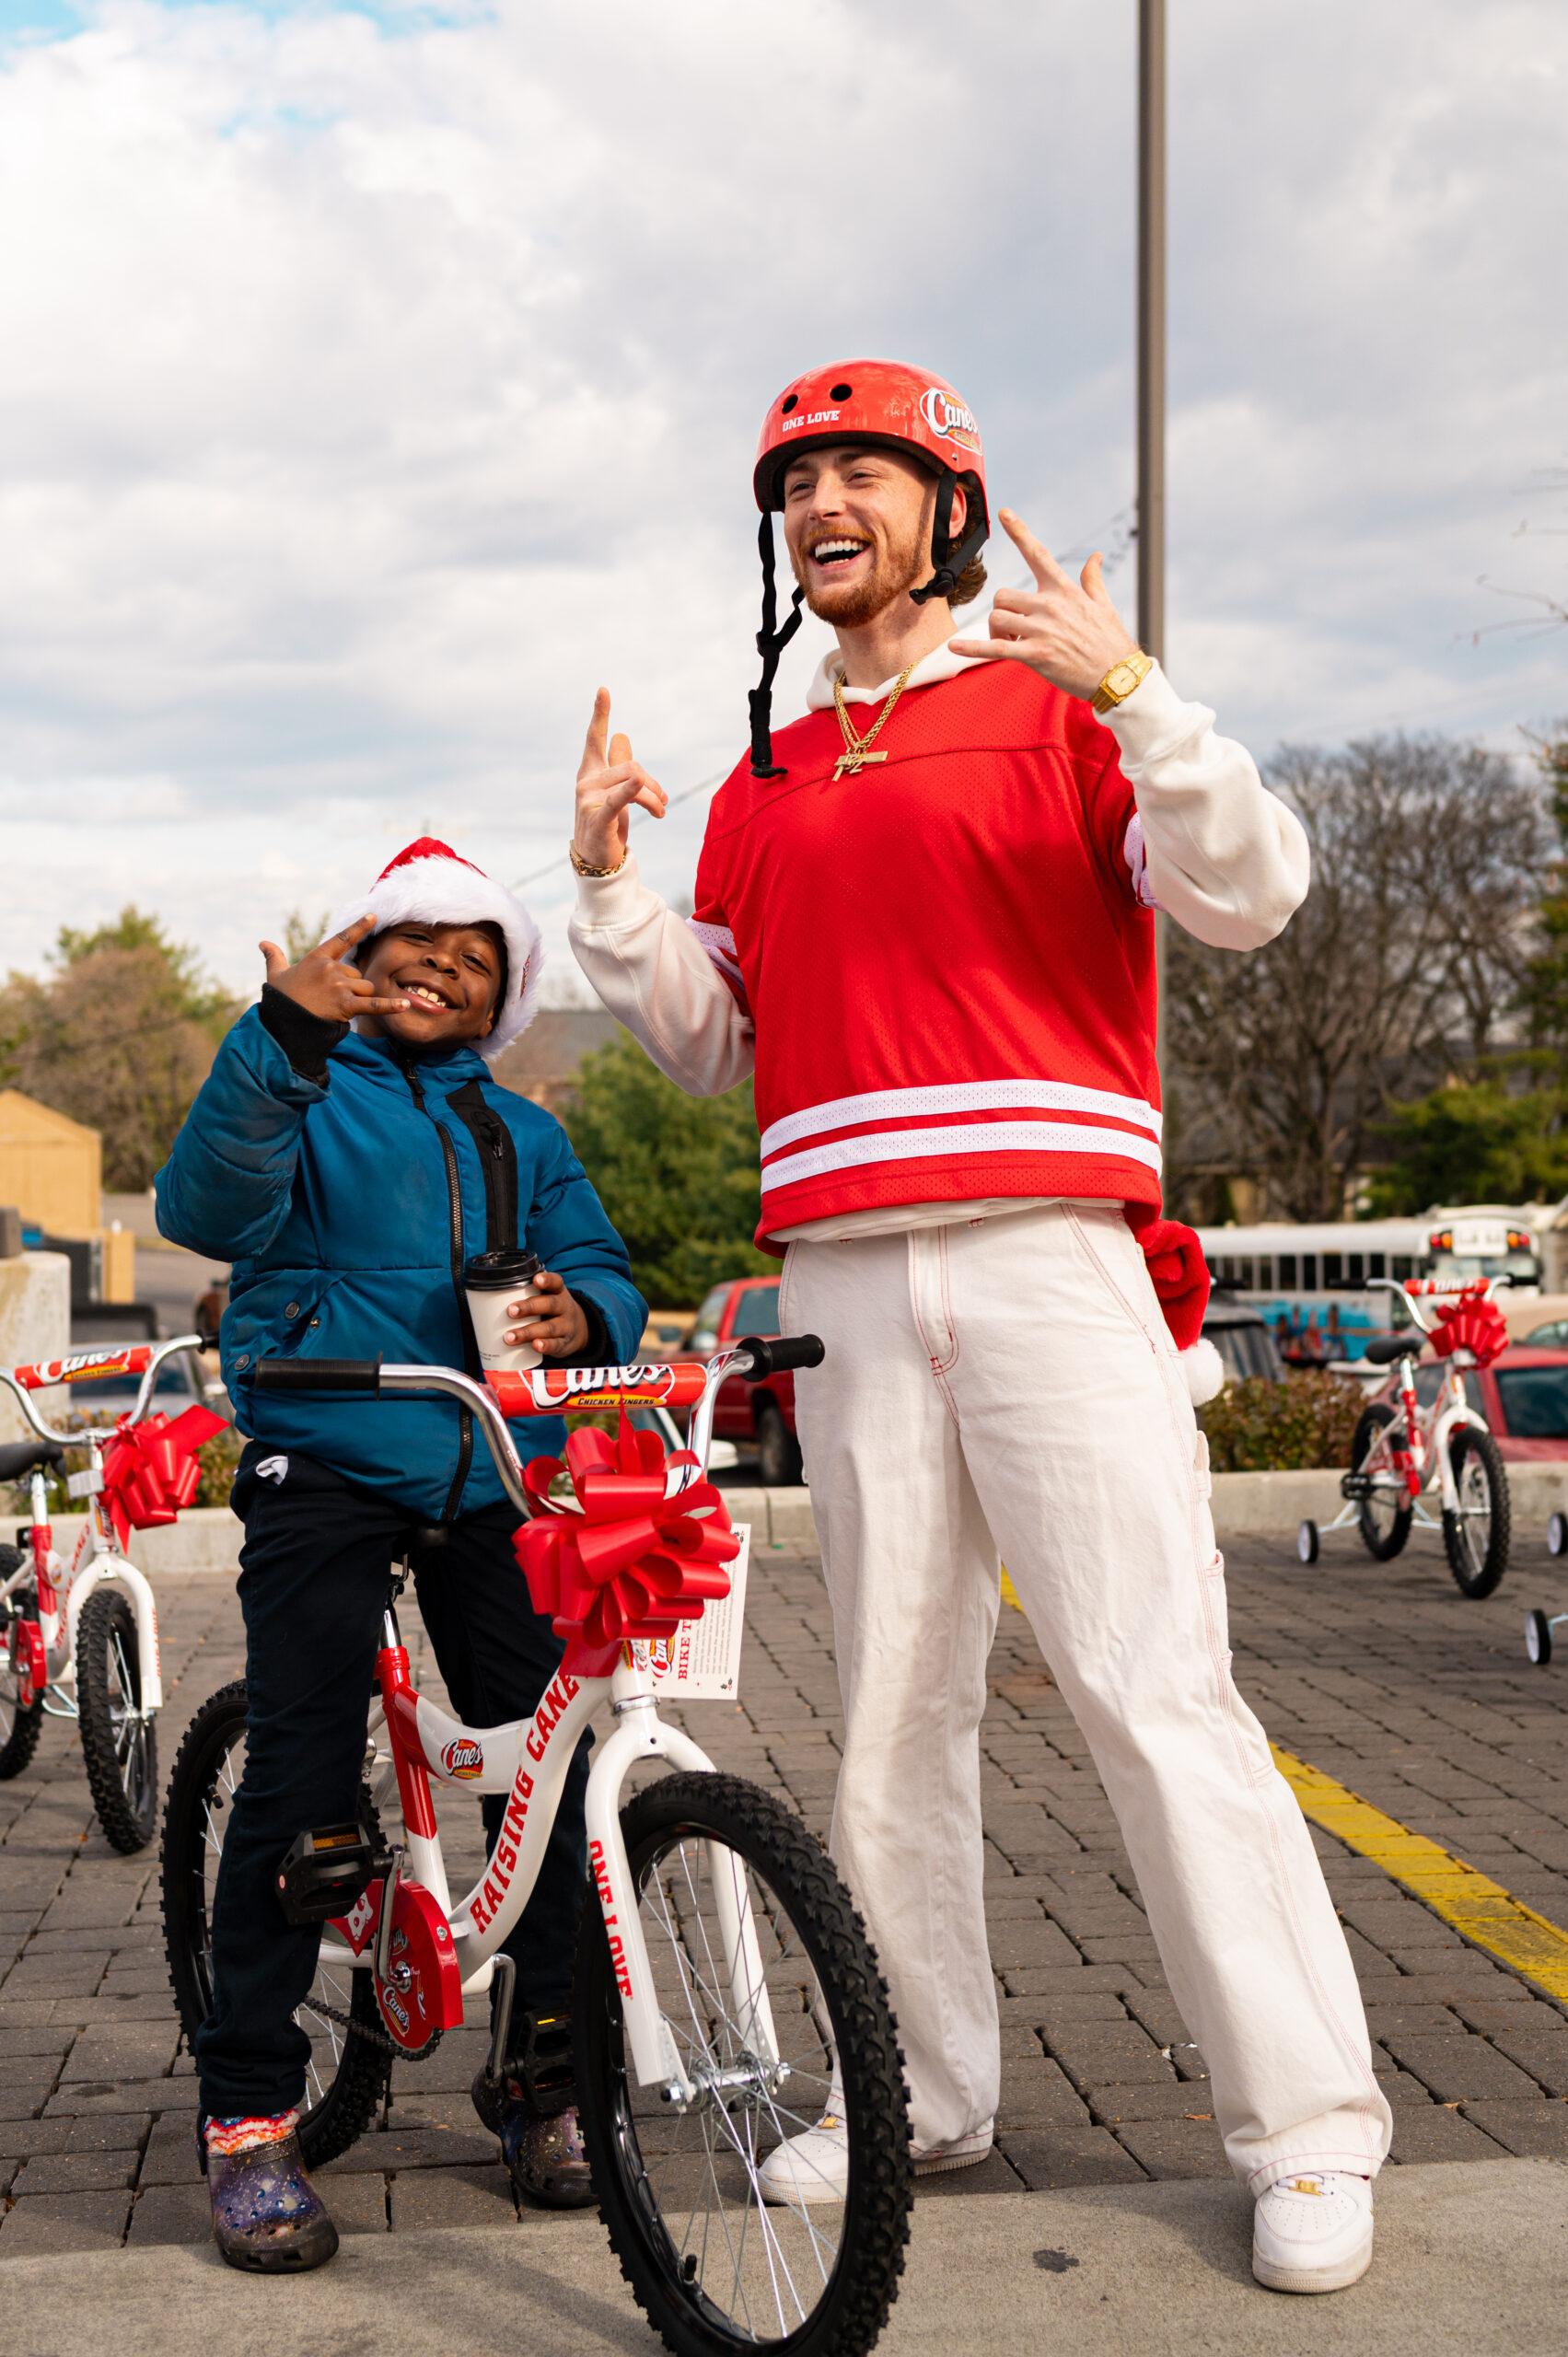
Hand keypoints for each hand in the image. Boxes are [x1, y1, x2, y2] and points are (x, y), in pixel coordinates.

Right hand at [259, 914, 410, 1022]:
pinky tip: (405, 1004)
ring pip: (365, 989)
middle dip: (351, 988)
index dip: (359, 927)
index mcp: (317, 958)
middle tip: (330, 1000)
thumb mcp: (276, 975)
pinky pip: (374, 1005)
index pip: (342, 939)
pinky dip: (390, 1006)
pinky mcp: (346, 1005)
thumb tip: (263, 943)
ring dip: (358, 999)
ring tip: (337, 1008)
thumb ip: (274, 957)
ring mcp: (339, 986)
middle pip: (357, 975)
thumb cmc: (281, 1000)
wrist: (282, 1023)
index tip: (374, 916)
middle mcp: (331, 969)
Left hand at [508, 1269, 589, 1359]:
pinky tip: (534, 1345)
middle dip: (529, 1307)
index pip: (556, 1282)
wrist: (579, 1331)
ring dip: (528, 1332)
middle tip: (510, 1311)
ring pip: (549, 1327)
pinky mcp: (564, 1343)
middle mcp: (565, 1307)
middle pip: (550, 1305)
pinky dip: (545, 1345)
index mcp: (558, 1292)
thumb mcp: (547, 1299)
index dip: (547, 1280)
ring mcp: (566, 1326)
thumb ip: (526, 1295)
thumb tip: (487, 1298)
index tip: (535, 1279)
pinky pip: (555, 1345)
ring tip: (509, 1337)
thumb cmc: (552, 1311)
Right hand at [574, 688, 667, 872]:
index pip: (595, 738)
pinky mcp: (596, 818)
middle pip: (632, 766)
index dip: (600, 714)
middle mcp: (586, 781)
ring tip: (661, 812)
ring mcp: (588, 799)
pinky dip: (632, 791)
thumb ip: (618, 763)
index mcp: (591, 772)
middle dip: (653, 784)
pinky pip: (619, 799)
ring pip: (634, 781)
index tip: (604, 689)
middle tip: (663, 802)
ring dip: (655, 799)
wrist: (597, 861)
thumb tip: (621, 735)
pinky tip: (639, 784)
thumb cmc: (606, 823)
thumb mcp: (615, 791)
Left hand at [950, 509, 1139, 700]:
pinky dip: (972, 648)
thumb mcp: (1103, 604)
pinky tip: (953, 647)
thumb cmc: (1110, 640)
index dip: (1020, 532)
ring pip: (997, 618)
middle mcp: (1049, 605)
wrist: (1118, 675)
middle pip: (1003, 596)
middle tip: (1015, 631)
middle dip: (1002, 612)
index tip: (1004, 513)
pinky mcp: (1036, 655)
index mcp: (1063, 590)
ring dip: (997, 632)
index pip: (1038, 554)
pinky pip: (996, 648)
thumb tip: (1096, 556)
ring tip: (1013, 644)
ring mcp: (1041, 630)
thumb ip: (1093, 578)